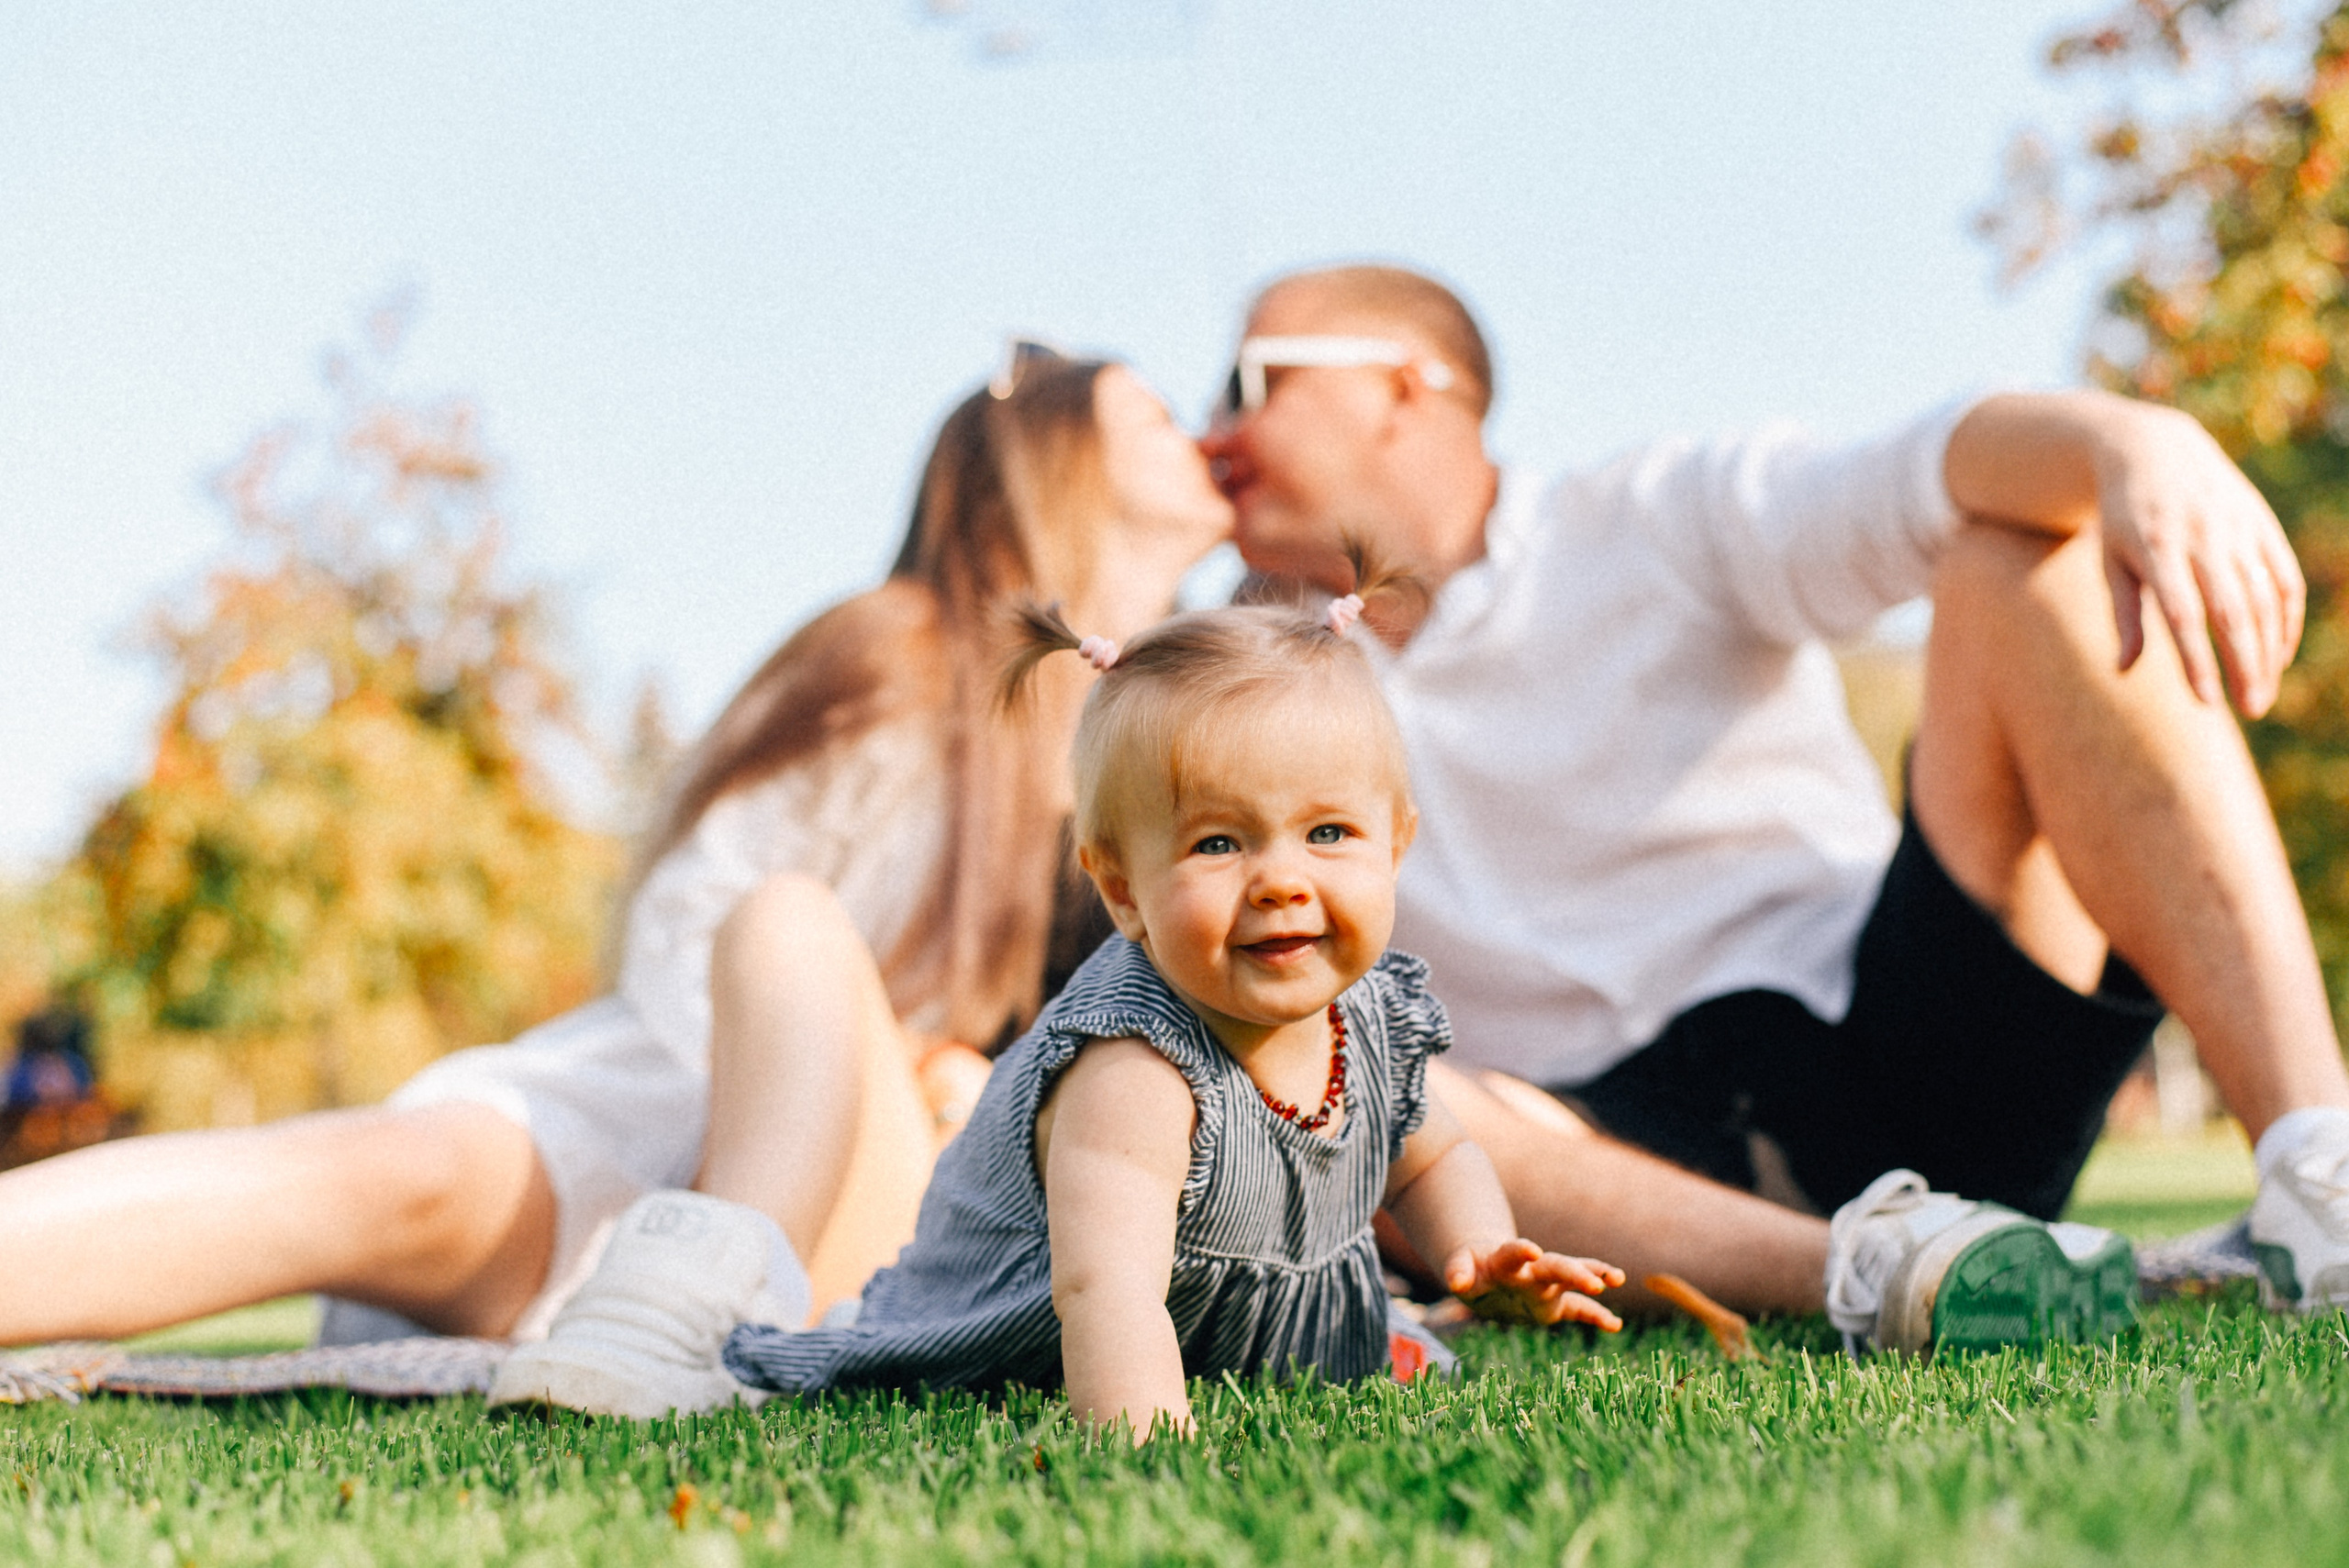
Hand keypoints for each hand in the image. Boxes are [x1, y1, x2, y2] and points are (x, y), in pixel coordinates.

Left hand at [1443, 1239, 1624, 1331]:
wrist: (1486, 1269)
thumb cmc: (1473, 1266)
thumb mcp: (1461, 1267)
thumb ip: (1459, 1272)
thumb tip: (1456, 1283)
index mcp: (1505, 1260)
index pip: (1513, 1253)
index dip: (1520, 1251)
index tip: (1532, 1250)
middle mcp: (1532, 1270)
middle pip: (1556, 1266)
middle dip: (1575, 1273)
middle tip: (1597, 1283)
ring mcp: (1546, 1286)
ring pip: (1573, 1278)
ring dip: (1593, 1277)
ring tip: (1618, 1278)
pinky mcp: (1553, 1304)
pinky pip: (1578, 1309)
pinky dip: (1596, 1316)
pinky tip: (1616, 1326)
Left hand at [2091, 403, 2303, 715]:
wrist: (2153, 449)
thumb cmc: (2122, 519)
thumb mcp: (2111, 561)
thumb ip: (2123, 614)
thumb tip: (2123, 671)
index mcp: (2157, 549)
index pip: (2182, 616)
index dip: (2197, 660)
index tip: (2206, 703)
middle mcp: (2203, 538)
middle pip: (2232, 613)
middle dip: (2245, 665)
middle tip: (2251, 709)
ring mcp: (2238, 529)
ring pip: (2265, 600)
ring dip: (2269, 651)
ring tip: (2260, 694)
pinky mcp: (2262, 525)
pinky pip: (2284, 580)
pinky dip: (2286, 620)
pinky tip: (2278, 655)